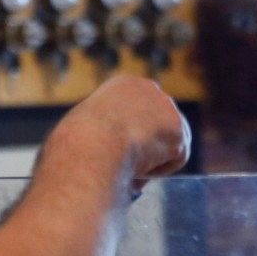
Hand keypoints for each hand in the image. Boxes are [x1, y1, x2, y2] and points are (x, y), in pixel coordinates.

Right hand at [62, 75, 190, 191]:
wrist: (92, 145)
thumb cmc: (77, 141)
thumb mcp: (86, 126)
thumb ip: (104, 129)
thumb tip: (107, 149)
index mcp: (126, 85)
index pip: (140, 112)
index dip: (131, 137)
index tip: (120, 153)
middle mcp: (150, 90)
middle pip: (159, 126)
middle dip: (148, 148)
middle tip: (130, 168)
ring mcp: (167, 108)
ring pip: (168, 144)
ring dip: (151, 161)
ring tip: (128, 166)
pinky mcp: (178, 130)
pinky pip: (175, 159)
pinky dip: (158, 170)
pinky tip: (138, 166)